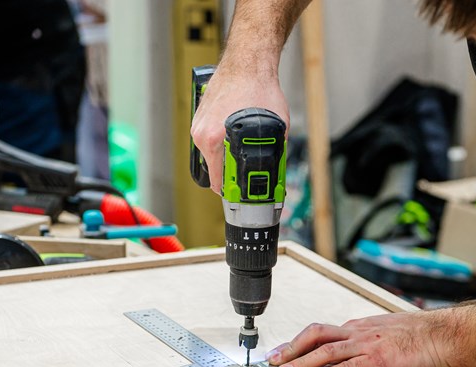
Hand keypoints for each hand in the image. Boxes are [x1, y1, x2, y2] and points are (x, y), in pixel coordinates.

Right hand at [190, 69, 288, 193]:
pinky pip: (211, 139)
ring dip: (228, 156)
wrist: (248, 62)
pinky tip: (238, 133)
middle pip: (215, 170)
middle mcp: (201, 134)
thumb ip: (273, 155)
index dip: (235, 192)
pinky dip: (223, 141)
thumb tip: (275, 175)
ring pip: (213, 155)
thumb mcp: (277, 128)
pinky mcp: (200, 117)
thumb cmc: (259, 88)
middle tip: (250, 173)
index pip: (218, 183)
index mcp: (213, 140)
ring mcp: (198, 125)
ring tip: (245, 148)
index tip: (245, 195)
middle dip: (233, 174)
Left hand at [266, 311, 453, 366]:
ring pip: (326, 351)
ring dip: (302, 362)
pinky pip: (349, 366)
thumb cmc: (420, 334)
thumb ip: (366, 338)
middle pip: (315, 335)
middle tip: (273, 361)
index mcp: (359, 327)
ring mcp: (368, 345)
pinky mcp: (380, 360)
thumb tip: (349, 348)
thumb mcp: (386, 330)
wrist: (443, 333)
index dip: (298, 342)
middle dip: (291, 349)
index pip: (320, 332)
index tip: (282, 352)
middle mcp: (358, 332)